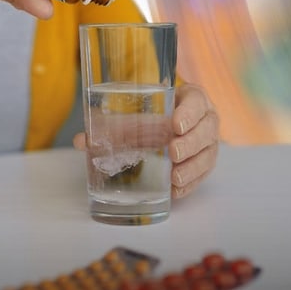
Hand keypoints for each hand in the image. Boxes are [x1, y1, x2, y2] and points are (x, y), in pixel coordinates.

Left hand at [73, 83, 219, 198]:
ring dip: (193, 167)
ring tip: (175, 177)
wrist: (170, 120)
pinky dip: (191, 183)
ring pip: (208, 154)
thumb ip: (111, 124)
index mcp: (191, 98)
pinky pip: (203, 174)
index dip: (189, 113)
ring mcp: (208, 142)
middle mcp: (205, 119)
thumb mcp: (137, 112)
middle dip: (191, 143)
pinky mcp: (205, 162)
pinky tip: (176, 190)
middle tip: (172, 152)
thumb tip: (81, 141)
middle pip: (207, 130)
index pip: (197, 102)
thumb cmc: (153, 112)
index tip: (174, 125)